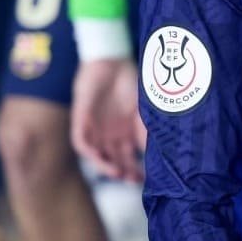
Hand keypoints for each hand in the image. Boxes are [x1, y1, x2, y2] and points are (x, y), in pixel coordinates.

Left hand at [71, 57, 144, 181]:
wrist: (113, 60)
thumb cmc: (131, 82)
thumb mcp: (144, 110)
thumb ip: (148, 132)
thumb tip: (161, 155)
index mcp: (125, 134)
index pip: (129, 159)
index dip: (136, 171)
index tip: (146, 180)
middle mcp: (109, 135)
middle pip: (114, 161)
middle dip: (123, 172)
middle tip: (133, 179)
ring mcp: (95, 128)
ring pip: (96, 155)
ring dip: (105, 166)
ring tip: (118, 173)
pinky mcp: (82, 119)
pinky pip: (80, 141)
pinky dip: (88, 151)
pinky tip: (97, 157)